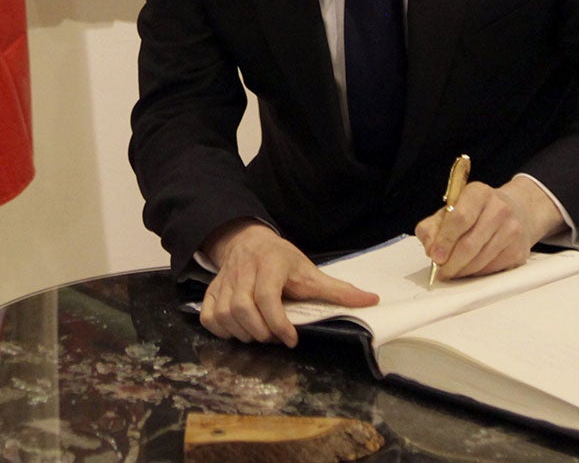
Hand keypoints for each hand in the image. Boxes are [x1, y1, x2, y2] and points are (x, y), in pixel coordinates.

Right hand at [198, 220, 378, 346]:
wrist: (249, 240)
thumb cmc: (283, 260)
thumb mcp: (311, 271)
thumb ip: (338, 290)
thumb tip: (371, 301)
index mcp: (270, 263)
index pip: (267, 296)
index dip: (278, 323)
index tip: (291, 339)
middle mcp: (243, 269)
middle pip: (241, 308)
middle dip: (260, 332)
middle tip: (275, 337)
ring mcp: (224, 279)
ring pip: (223, 313)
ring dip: (242, 333)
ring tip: (260, 335)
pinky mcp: (211, 288)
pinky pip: (207, 315)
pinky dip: (219, 330)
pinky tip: (237, 332)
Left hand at [415, 176, 561, 280]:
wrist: (517, 211)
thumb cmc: (477, 211)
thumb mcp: (451, 209)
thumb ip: (432, 226)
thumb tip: (430, 248)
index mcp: (478, 193)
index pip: (460, 217)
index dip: (445, 240)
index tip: (435, 256)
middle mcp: (499, 209)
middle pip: (470, 243)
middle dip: (451, 262)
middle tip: (441, 271)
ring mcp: (512, 230)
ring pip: (481, 260)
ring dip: (462, 271)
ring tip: (452, 271)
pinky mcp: (519, 251)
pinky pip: (492, 269)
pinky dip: (477, 273)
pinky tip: (470, 269)